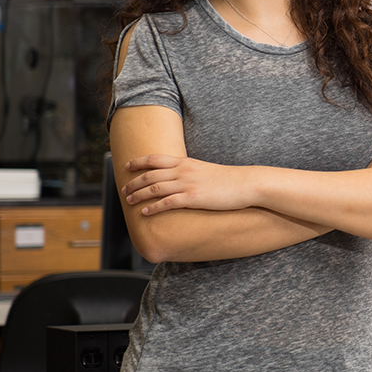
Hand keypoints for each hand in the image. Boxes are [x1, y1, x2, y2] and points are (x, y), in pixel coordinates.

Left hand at [123, 154, 255, 214]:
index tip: (126, 166)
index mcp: (186, 162)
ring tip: (129, 202)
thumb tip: (180, 178)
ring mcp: (187, 184)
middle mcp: (183, 171)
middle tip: (124, 190)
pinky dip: (153, 207)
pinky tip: (145, 212)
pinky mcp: (193, 198)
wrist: (247, 183)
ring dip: (139, 195)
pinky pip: (167, 203)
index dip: (138, 162)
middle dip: (134, 182)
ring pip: (154, 188)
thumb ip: (191, 172)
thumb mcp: (206, 170)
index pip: (155, 159)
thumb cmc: (229, 179)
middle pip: (150, 174)